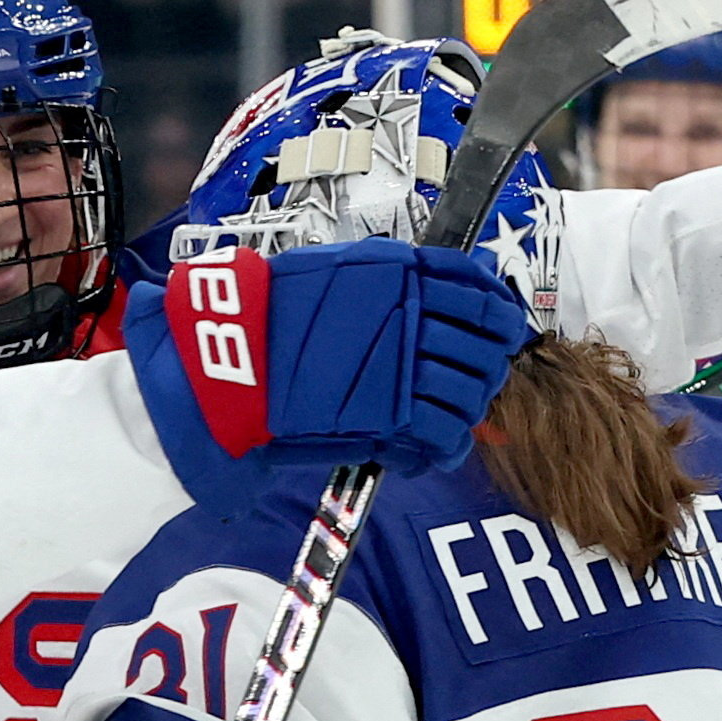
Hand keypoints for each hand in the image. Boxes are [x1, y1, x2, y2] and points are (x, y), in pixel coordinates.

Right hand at [126, 236, 530, 514]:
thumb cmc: (264, 318)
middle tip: (474, 381)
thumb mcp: (330, 276)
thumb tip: (425, 305)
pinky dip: (445, 447)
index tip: (499, 330)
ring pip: (471, 389)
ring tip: (449, 418)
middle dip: (487, 366)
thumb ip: (381, 286)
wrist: (222, 358)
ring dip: (467, 408)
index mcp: (396, 270)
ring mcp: (402, 361)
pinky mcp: (389, 412)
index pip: (478, 287)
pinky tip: (432, 450)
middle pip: (485, 341)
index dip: (498, 314)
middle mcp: (408, 310)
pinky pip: (444, 433)